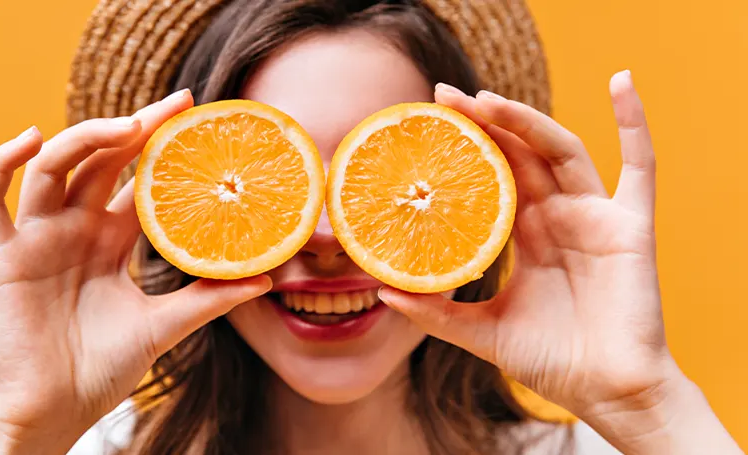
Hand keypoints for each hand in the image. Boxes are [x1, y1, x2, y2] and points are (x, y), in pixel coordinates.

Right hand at [0, 89, 271, 453]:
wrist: (57, 411)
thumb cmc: (104, 367)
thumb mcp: (163, 325)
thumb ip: (209, 299)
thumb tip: (266, 278)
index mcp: (109, 240)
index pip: (134, 179)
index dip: (159, 145)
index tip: (195, 116)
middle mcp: (74, 229)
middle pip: (98, 160)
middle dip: (133, 128)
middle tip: (174, 105)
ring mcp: (36, 239)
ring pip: (52, 168)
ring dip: (84, 138)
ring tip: (127, 127)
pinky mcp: (0, 258)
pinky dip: (0, 166)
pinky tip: (28, 139)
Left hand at [380, 72, 677, 432]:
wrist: (604, 393)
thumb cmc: (550, 361)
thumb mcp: (481, 331)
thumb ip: (436, 312)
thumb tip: (382, 292)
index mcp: (526, 232)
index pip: (492, 173)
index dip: (464, 145)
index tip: (426, 120)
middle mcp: (558, 214)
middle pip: (518, 152)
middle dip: (483, 121)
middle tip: (442, 96)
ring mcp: (594, 215)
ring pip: (559, 150)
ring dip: (525, 119)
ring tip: (484, 99)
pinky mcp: (630, 226)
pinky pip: (640, 166)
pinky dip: (634, 122)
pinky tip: (621, 80)